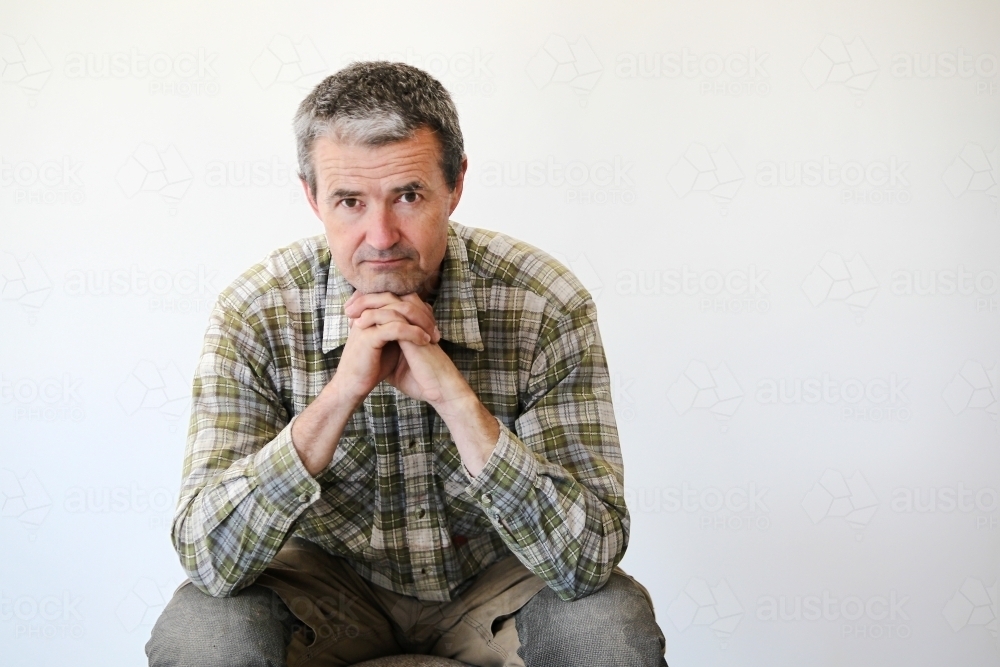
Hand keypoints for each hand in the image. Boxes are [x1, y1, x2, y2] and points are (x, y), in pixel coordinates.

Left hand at [345, 292, 498, 475]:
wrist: (438, 391)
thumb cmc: (420, 382)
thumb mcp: (395, 367)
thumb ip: (384, 356)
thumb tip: (367, 356)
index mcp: (409, 326)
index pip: (388, 305)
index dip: (369, 304)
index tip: (350, 312)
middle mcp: (413, 321)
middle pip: (390, 296)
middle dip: (366, 298)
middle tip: (347, 306)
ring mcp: (416, 324)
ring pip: (392, 300)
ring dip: (368, 303)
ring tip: (349, 311)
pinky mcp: (415, 332)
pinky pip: (395, 315)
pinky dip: (376, 315)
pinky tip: (360, 322)